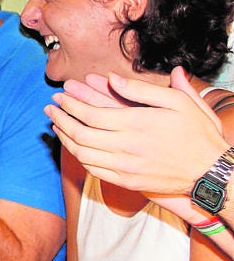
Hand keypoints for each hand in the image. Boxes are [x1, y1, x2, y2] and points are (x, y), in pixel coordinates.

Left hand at [47, 67, 226, 194]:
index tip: (60, 96)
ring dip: (64, 138)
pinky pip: (93, 170)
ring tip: (56, 126)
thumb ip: (142, 89)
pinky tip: (74, 147)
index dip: (70, 104)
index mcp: (136, 124)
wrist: (211, 172)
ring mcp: (125, 167)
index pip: (90, 114)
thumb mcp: (178, 102)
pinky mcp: (127, 182)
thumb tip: (112, 77)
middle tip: (49, 109)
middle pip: (80, 133)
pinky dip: (79, 157)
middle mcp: (126, 147)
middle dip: (60, 119)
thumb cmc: (197, 133)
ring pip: (82, 153)